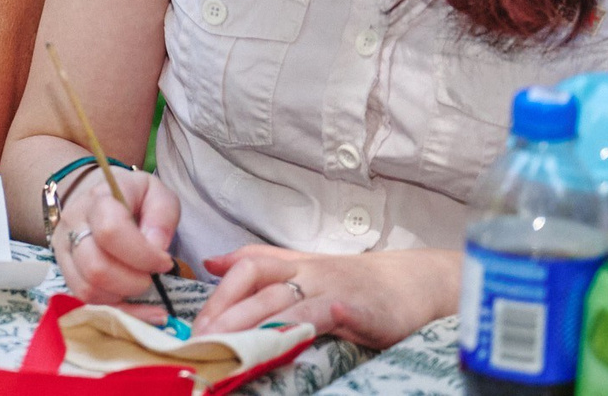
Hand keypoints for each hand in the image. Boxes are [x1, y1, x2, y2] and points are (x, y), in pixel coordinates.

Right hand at [51, 164, 181, 315]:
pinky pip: (85, 301)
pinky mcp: (65, 272)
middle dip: (133, 282)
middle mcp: (73, 224)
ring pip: (87, 288)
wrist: (100, 199)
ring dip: (122, 296)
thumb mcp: (156, 194)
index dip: (143, 254)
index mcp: (98, 199)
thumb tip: (156, 248)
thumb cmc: (133, 198)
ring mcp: (64, 250)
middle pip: (96, 267)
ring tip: (141, 285)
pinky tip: (136, 305)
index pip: (110, 231)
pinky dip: (115, 309)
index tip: (165, 261)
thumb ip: (162, 216)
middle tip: (152, 277)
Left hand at [192, 244, 457, 347]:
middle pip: (253, 282)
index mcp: (292, 263)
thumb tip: (212, 263)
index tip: (195, 322)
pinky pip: (315, 314)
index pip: (245, 266)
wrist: (412, 285)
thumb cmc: (356, 284)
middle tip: (200, 339)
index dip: (218, 292)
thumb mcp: (305, 269)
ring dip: (247, 322)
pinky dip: (293, 325)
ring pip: (278, 299)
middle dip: (223, 312)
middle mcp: (304, 271)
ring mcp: (327, 286)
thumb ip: (261, 264)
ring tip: (224, 344)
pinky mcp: (351, 306)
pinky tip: (275, 339)